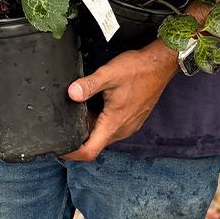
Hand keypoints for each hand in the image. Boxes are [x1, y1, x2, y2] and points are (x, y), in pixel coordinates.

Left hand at [61, 40, 178, 160]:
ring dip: (90, 127)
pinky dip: (100, 121)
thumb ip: (88, 85)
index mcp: (114, 124)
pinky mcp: (133, 119)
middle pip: (95, 144)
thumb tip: (71, 93)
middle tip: (64, 122)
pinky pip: (112, 127)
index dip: (72, 153)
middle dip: (78, 136)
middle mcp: (122, 130)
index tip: (59, 147)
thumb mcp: (109, 74)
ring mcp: (129, 125)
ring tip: (78, 111)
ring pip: (103, 135)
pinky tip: (95, 105)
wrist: (160, 64)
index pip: (89, 151)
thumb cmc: (137, 69)